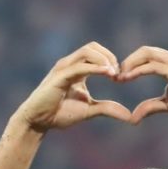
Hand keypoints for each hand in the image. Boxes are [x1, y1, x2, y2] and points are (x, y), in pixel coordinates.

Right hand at [16, 42, 130, 132]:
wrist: (38, 122)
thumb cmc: (59, 114)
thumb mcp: (89, 111)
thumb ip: (108, 109)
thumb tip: (129, 115)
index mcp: (77, 69)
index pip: (97, 53)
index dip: (111, 61)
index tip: (119, 77)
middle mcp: (70, 64)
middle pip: (93, 46)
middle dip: (109, 56)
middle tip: (118, 73)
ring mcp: (64, 68)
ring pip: (87, 51)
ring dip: (104, 59)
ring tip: (113, 73)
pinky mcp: (59, 76)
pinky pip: (79, 66)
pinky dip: (95, 68)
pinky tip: (107, 73)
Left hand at [118, 47, 167, 124]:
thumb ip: (151, 107)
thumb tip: (133, 118)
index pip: (147, 56)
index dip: (131, 64)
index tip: (119, 78)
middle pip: (144, 50)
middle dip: (127, 61)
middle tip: (114, 76)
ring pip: (146, 54)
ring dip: (129, 64)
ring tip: (118, 77)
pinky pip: (152, 66)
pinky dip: (137, 71)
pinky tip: (126, 79)